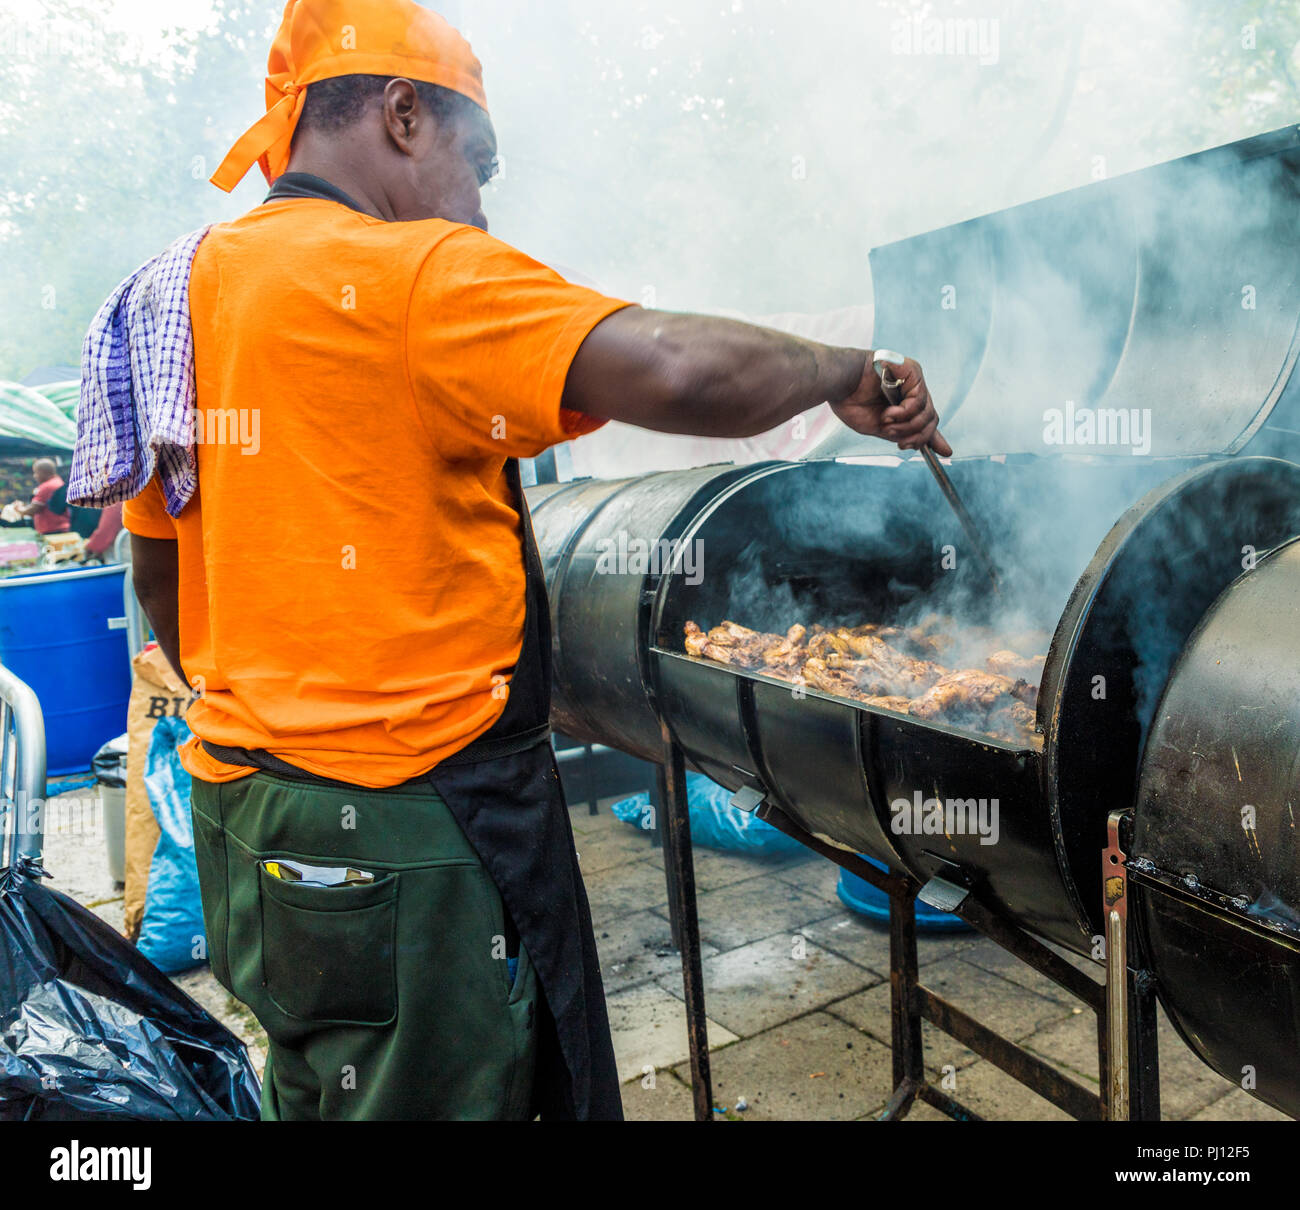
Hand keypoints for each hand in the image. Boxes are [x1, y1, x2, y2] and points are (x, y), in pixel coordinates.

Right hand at [831, 354, 951, 456]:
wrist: (839, 383)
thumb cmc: (851, 402)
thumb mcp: (882, 427)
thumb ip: (904, 434)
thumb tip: (929, 448)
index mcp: (903, 400)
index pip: (927, 419)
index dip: (935, 437)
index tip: (945, 452)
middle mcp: (912, 389)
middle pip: (930, 419)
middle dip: (916, 436)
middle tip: (895, 438)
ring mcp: (913, 379)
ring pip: (927, 413)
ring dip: (906, 426)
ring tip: (886, 422)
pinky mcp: (913, 371)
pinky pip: (920, 401)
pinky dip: (905, 413)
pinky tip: (888, 413)